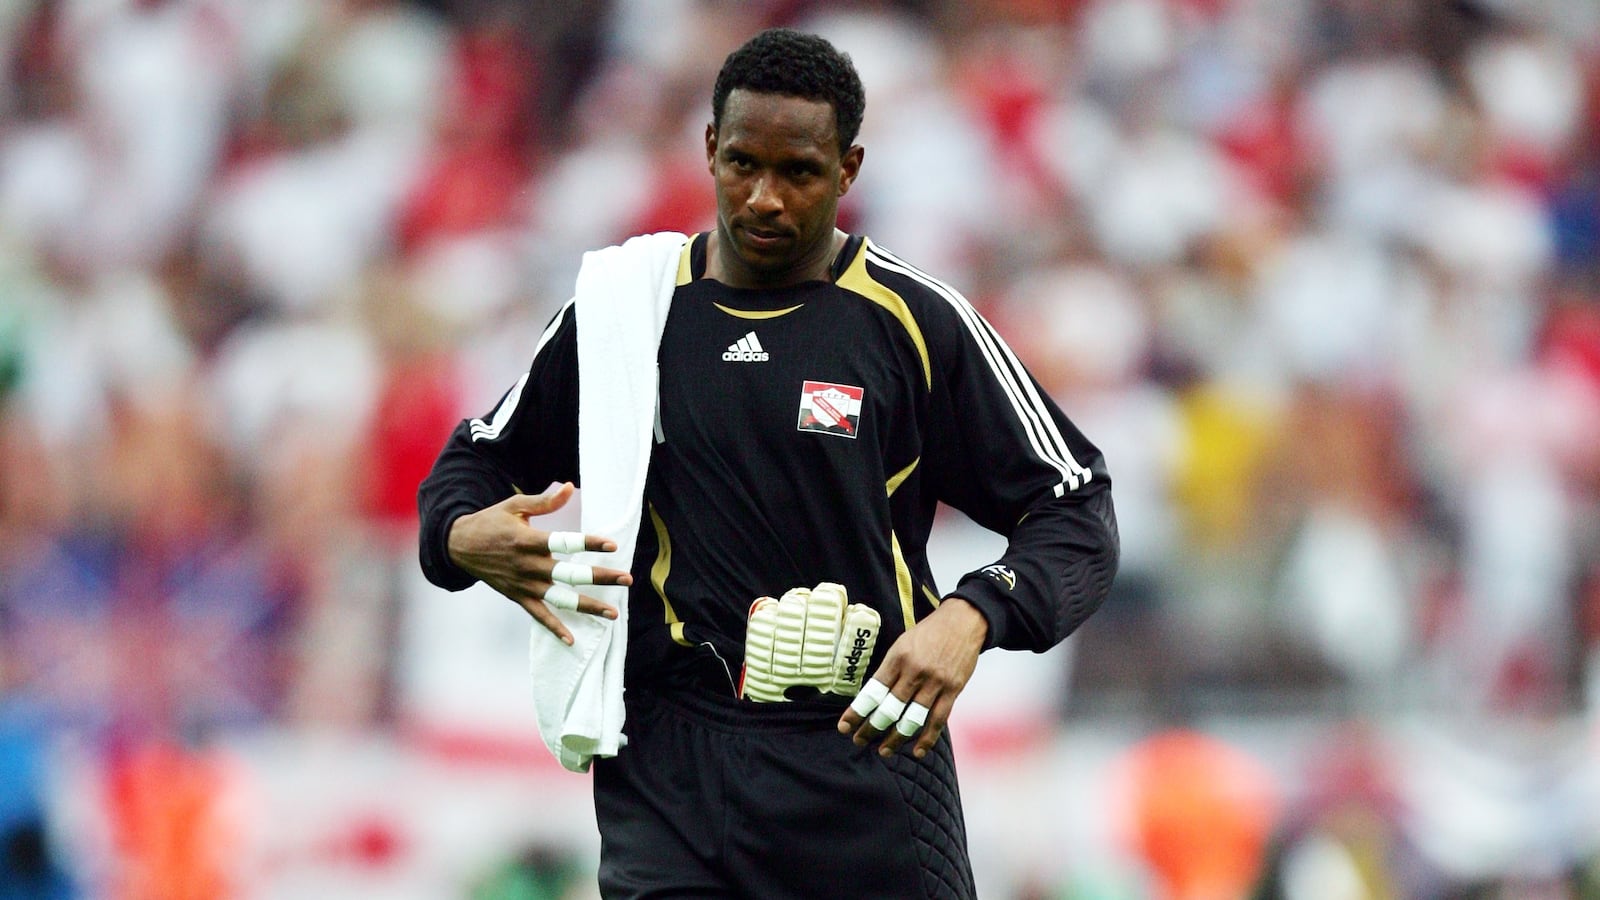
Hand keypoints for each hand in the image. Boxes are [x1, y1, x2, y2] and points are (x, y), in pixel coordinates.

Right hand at [446, 482, 632, 644]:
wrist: (458, 546)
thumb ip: (545, 501)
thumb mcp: (515, 506)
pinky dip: (554, 629)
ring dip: (587, 607)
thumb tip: (570, 487)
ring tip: (613, 613)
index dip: (590, 543)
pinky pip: (539, 616)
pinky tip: (572, 641)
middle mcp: (528, 565)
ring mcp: (523, 584)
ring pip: (560, 599)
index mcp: (528, 540)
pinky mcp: (517, 597)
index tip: (612, 544)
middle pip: (570, 574)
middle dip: (601, 578)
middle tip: (627, 579)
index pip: (565, 542)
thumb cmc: (490, 522)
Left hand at [836, 597, 987, 758]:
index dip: (857, 712)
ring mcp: (935, 682)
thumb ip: (890, 669)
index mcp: (898, 658)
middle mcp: (915, 671)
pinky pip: (938, 720)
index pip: (872, 691)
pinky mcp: (953, 690)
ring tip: (883, 751)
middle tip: (859, 741)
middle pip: (889, 708)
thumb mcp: (903, 643)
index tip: (844, 726)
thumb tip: (874, 696)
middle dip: (871, 728)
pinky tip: (916, 750)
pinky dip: (927, 738)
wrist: (963, 621)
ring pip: (912, 719)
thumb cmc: (928, 633)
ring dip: (895, 739)